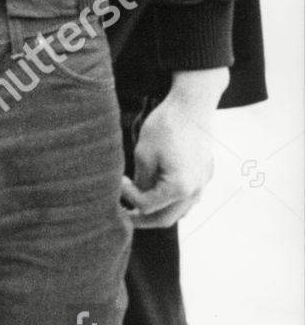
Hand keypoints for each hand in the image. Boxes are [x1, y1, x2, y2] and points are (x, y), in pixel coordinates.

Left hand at [121, 68, 227, 228]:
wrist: (192, 105)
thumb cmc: (167, 126)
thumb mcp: (144, 153)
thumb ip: (140, 181)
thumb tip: (137, 198)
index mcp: (179, 188)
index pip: (148, 206)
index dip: (129, 197)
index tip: (118, 183)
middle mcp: (195, 191)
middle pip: (166, 219)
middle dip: (143, 218)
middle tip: (125, 214)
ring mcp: (203, 184)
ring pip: (179, 211)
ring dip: (159, 211)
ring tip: (139, 204)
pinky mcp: (205, 175)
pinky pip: (188, 197)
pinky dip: (172, 200)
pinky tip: (157, 190)